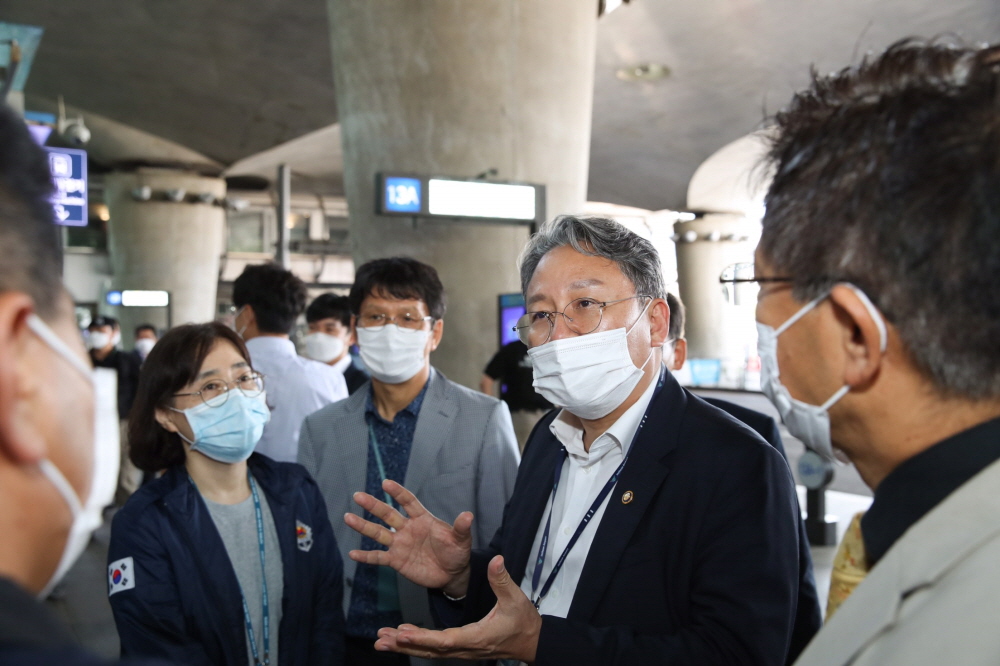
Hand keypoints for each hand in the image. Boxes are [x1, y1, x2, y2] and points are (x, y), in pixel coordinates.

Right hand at [345, 479, 472, 595]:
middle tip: (358, 495)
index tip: (386, 483)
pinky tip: (353, 553)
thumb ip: (461, 528)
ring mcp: (400, 544)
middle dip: (373, 505)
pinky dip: (366, 556)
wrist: (451, 574)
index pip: (408, 502)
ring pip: (378, 533)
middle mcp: (407, 529)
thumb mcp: (461, 540)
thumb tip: (468, 515)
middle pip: (388, 514)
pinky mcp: (396, 560)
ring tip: (348, 517)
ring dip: (363, 526)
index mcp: (422, 519)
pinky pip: (378, 557)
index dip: (398, 492)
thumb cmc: (456, 552)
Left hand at [374, 555, 540, 662]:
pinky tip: (402, 638)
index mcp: (476, 636)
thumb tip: (496, 560)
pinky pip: (435, 648)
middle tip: (381, 639)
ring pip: (430, 650)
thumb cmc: (523, 621)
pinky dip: (417, 643)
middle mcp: (465, 648)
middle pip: (431, 649)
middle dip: (405, 644)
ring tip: (382, 640)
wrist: (531, 641)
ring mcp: (462, 650)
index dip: (423, 638)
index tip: (403, 634)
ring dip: (406, 645)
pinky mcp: (461, 648)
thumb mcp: (515, 598)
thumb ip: (501, 580)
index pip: (446, 640)